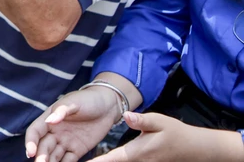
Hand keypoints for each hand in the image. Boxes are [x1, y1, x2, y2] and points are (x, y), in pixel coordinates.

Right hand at [25, 86, 120, 161]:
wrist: (108, 105)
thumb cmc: (88, 99)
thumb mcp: (74, 102)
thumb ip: (61, 111)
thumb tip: (49, 120)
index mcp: (50, 118)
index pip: (35, 131)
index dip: (30, 141)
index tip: (30, 152)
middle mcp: (55, 132)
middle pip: (44, 147)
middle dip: (41, 157)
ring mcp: (66, 142)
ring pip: (54, 156)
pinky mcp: (77, 150)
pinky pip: (68, 161)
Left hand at [96, 113, 242, 161]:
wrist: (195, 148)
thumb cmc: (176, 133)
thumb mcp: (159, 121)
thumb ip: (141, 120)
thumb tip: (126, 116)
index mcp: (137, 152)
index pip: (112, 158)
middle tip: (78, 161)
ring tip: (89, 161)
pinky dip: (117, 161)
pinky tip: (107, 160)